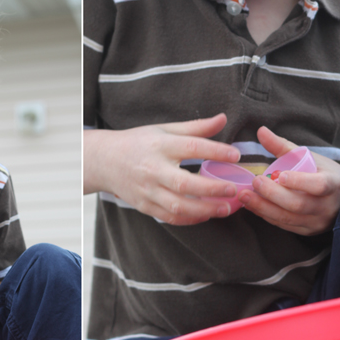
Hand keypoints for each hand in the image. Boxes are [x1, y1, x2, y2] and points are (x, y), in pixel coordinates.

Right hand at [84, 113, 241, 224]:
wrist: (104, 161)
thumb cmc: (138, 142)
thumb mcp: (164, 129)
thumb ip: (195, 128)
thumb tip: (223, 119)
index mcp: (159, 145)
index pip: (191, 147)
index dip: (215, 151)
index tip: (235, 155)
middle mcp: (152, 169)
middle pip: (185, 183)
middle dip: (212, 189)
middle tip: (234, 190)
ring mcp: (147, 190)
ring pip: (178, 206)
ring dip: (205, 209)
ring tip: (225, 208)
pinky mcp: (144, 205)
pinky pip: (169, 217)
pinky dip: (189, 219)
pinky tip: (205, 215)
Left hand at [238, 127, 339, 234]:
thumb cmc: (324, 172)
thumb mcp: (310, 157)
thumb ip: (284, 146)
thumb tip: (260, 130)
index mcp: (334, 184)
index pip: (319, 185)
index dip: (299, 182)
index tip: (279, 175)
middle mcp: (327, 206)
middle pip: (297, 204)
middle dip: (272, 194)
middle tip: (254, 182)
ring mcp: (317, 222)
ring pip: (287, 218)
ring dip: (262, 207)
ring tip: (244, 196)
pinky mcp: (307, 231)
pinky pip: (283, 225)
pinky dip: (265, 214)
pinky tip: (251, 205)